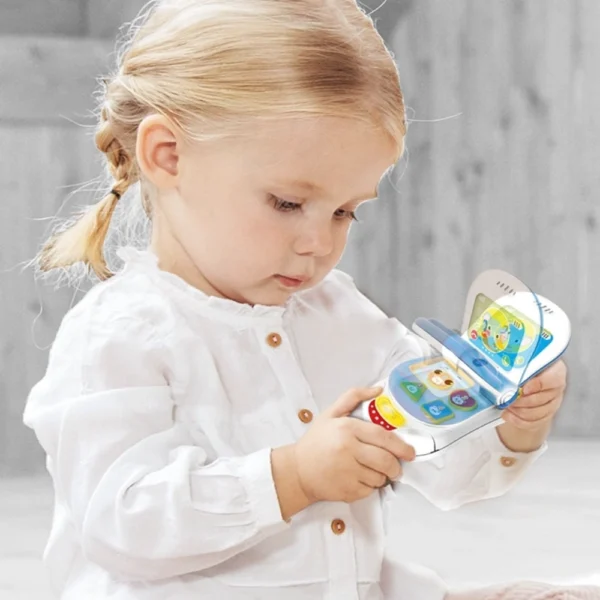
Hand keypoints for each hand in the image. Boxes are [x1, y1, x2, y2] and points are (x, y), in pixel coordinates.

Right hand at [293, 386, 415, 503]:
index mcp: (346, 429)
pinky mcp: (347, 491)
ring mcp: (347, 472)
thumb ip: (353, 397)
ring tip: (373, 471)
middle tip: (396, 467)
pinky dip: (370, 487)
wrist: (297, 470)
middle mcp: (348, 450)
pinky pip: (370, 490)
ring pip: (379, 477)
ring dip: (382, 476)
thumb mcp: (330, 414)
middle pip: (385, 460)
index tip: (409, 452)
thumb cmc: (316, 441)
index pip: (382, 437)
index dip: (400, 446)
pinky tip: (360, 479)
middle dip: (395, 466)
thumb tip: (378, 389)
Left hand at [501, 359, 566, 430]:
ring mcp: (553, 403)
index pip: (553, 379)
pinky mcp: (546, 415)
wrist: (528, 378)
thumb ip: (519, 364)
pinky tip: (507, 415)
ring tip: (505, 405)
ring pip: (536, 413)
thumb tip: (504, 367)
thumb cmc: (525, 366)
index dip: (538, 385)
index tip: (523, 388)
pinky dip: (518, 420)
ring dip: (518, 411)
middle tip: (506, 398)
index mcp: (555, 370)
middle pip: (541, 399)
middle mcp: (556, 388)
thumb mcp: (523, 360)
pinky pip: (533, 423)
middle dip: (520, 401)